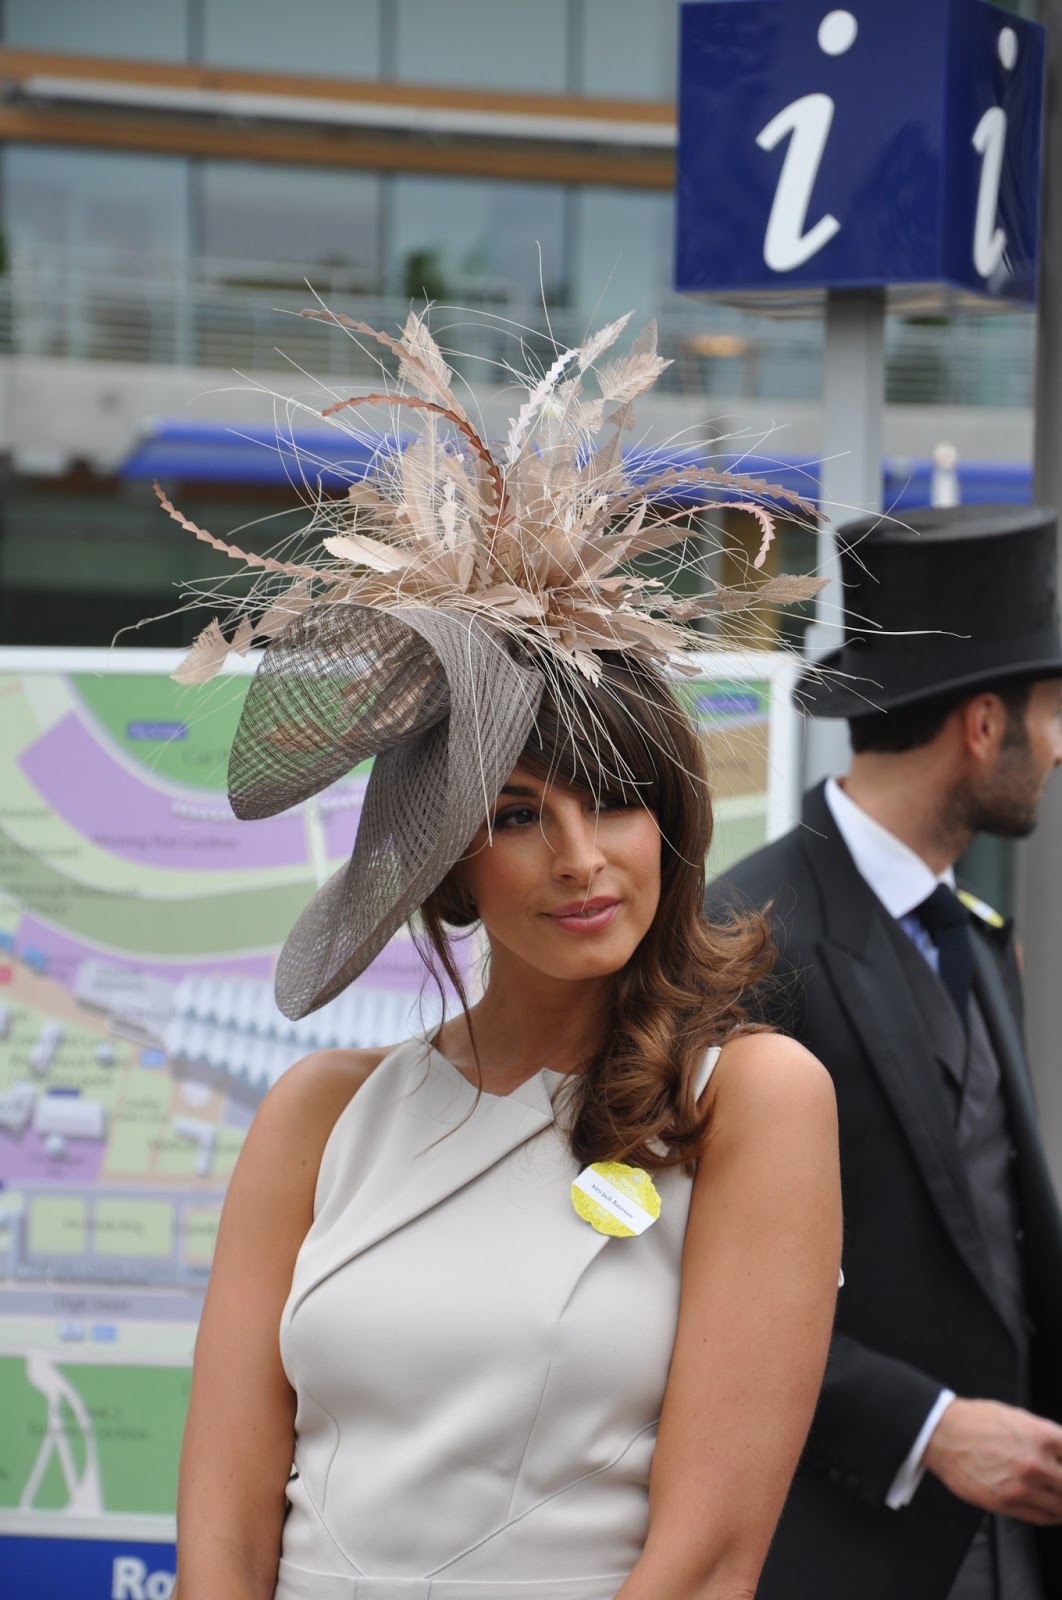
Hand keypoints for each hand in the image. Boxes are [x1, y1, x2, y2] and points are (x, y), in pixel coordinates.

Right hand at [923, 1398, 1061, 1523]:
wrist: (943, 1434)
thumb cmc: (979, 1421)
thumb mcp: (1020, 1417)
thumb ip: (1048, 1437)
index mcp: (1041, 1436)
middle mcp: (1036, 1463)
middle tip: (1061, 1482)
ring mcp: (1021, 1486)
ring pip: (1061, 1507)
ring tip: (1058, 1497)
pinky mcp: (1006, 1503)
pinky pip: (1041, 1518)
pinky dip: (1051, 1516)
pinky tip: (1051, 1509)